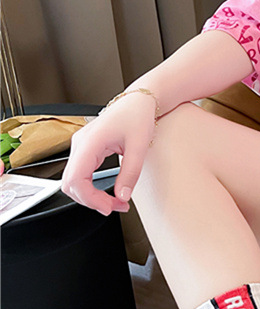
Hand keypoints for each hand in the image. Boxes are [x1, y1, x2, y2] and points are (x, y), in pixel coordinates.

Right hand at [61, 92, 157, 215]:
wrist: (137, 101)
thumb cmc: (137, 116)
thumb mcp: (139, 146)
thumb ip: (130, 173)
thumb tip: (122, 196)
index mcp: (90, 141)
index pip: (76, 179)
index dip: (89, 198)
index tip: (108, 207)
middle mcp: (80, 144)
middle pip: (71, 184)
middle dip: (92, 200)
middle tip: (117, 206)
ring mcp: (80, 147)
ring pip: (74, 181)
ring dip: (92, 196)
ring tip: (117, 202)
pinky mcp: (85, 150)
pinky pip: (81, 175)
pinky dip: (92, 188)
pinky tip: (108, 193)